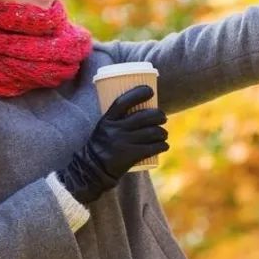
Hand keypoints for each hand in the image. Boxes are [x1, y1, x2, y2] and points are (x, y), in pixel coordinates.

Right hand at [56, 86, 168, 204]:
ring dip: (162, 132)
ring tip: (163, 133)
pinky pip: (152, 148)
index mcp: (108, 119)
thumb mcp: (104, 126)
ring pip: (151, 132)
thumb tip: (141, 106)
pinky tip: (164, 145)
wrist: (93, 169)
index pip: (123, 101)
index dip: (138, 93)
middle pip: (143, 117)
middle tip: (163, 117)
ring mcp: (123, 143)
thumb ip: (118, 117)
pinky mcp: (131, 156)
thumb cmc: (103, 144)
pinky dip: (162, 145)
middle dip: (158, 115)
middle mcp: (116, 129)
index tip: (150, 90)